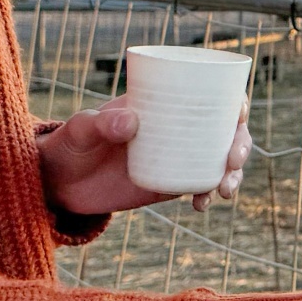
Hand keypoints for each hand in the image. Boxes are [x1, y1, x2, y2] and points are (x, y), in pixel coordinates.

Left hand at [38, 95, 251, 214]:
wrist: (60, 184)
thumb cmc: (68, 146)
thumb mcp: (80, 131)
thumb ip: (100, 124)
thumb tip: (131, 120)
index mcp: (162, 104)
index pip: (208, 95)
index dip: (233, 102)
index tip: (238, 115)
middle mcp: (177, 128)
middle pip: (225, 130)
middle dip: (241, 144)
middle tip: (232, 163)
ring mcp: (178, 156)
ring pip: (220, 160)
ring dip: (233, 174)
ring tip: (222, 192)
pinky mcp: (173, 183)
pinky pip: (202, 186)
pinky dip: (208, 195)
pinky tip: (201, 205)